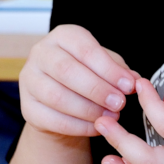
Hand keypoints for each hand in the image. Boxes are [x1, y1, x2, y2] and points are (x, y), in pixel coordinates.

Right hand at [19, 24, 140, 137]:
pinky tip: (97, 127)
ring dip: (88, 110)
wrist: (61, 100)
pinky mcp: (27, 106)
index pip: (84, 49)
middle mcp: (41, 53)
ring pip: (57, 96)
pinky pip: (52, 119)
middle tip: (119, 103)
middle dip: (97, 89)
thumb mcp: (105, 66)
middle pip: (66, 70)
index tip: (128, 85)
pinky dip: (78, 126)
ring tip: (111, 117)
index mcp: (62, 36)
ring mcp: (29, 80)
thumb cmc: (86, 75)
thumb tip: (135, 80)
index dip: (108, 69)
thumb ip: (120, 71)